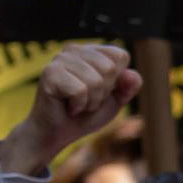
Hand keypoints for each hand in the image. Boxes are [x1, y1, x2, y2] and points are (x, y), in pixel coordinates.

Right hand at [3, 43, 141, 176]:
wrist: (59, 133)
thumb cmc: (86, 114)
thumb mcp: (115, 100)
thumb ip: (128, 87)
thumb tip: (132, 74)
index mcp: (91, 51)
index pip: (121, 56)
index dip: (117, 81)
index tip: (101, 91)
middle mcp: (74, 49)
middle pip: (110, 68)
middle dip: (103, 93)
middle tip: (86, 99)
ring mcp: (60, 59)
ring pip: (96, 81)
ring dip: (90, 102)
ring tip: (76, 103)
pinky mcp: (50, 73)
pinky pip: (80, 91)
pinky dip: (78, 106)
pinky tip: (67, 106)